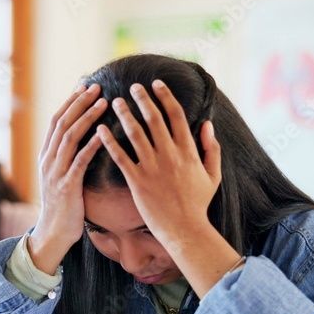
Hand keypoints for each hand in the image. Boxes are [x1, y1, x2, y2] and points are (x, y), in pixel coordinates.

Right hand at [28, 83, 106, 273]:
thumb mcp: (62, 177)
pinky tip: (105, 134)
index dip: (71, 101)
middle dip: (79, 102)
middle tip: (96, 86)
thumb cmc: (64, 207)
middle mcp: (48, 160)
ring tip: (103, 102)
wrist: (52, 235)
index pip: (57, 120)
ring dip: (87, 117)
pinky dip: (92, 145)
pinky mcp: (66, 186)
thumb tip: (85, 138)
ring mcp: (55, 172)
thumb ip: (70, 158)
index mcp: (46, 156)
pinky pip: (79, 161)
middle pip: (62, 123)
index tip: (85, 85)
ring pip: (70, 137)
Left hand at [96, 79, 237, 297]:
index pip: (176, 115)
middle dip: (142, 99)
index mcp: (188, 151)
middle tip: (132, 86)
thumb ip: (212, 149)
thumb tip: (208, 125)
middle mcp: (170, 155)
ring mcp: (153, 167)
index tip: (157, 84)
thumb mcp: (212, 175)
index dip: (166, 97)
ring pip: (136, 133)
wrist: (185, 229)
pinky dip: (110, 141)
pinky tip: (100, 129)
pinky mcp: (138, 181)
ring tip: (115, 101)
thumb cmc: (198, 204)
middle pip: (154, 119)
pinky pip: (121, 157)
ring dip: (124, 114)